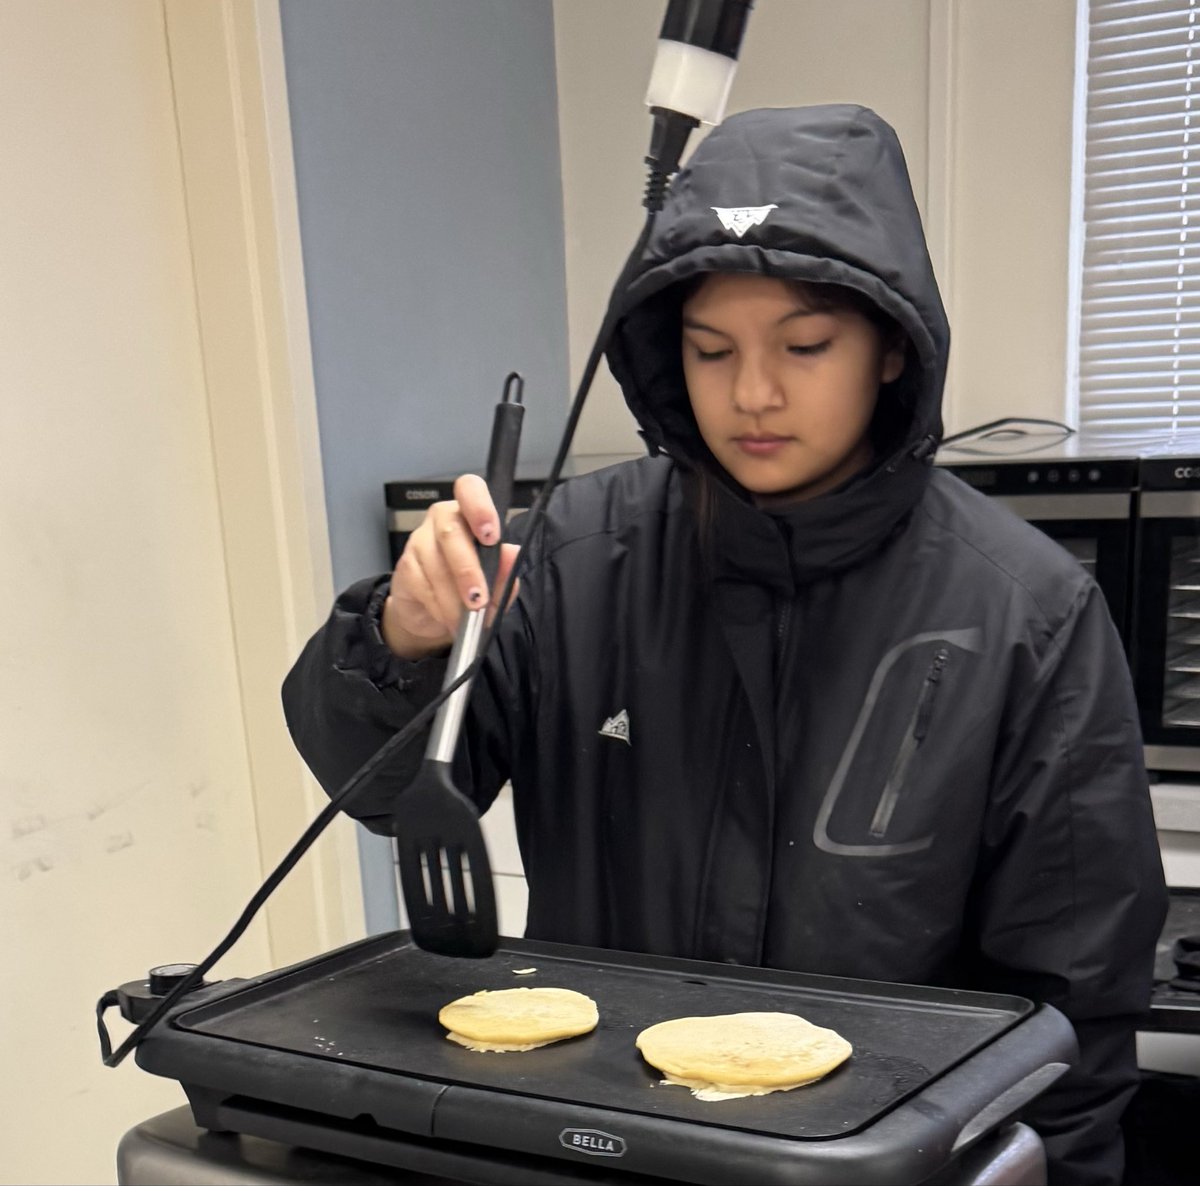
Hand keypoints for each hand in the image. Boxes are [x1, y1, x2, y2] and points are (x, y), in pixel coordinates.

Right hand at [381, 474, 520, 659]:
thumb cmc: (468, 588)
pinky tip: (449, 617)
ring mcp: (420, 540)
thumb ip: (505, 571)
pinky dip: (439, 606)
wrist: (433, 614)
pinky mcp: (405, 566)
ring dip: (454, 598)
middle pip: (451, 531)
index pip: (470, 489)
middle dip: (468, 569)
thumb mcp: (495, 584)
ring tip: (467, 620)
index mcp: (470, 513)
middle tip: (479, 599)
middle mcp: (442, 519)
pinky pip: (423, 584)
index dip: (480, 507)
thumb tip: (512, 554)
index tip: (491, 537)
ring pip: (437, 564)